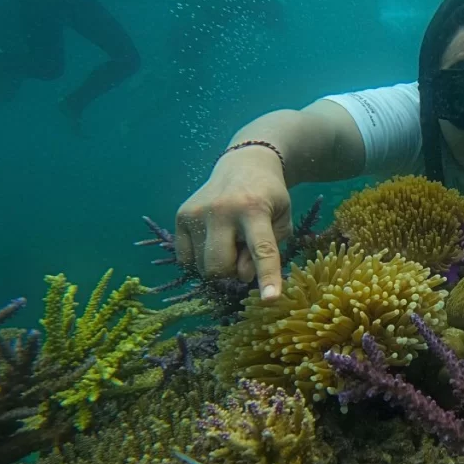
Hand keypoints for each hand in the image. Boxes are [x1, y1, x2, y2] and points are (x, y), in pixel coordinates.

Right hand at [175, 146, 292, 300]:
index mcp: (255, 209)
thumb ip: (270, 249)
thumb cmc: (269, 197)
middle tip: (243, 253)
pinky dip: (200, 260)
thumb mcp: (282, 219)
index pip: (263, 249)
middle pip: (220, 267)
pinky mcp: (181, 215)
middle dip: (232, 273)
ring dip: (218, 264)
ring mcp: (197, 212)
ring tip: (229, 240)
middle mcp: (222, 209)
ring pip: (201, 267)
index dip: (267, 277)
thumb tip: (242, 275)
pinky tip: (212, 240)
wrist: (244, 164)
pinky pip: (185, 259)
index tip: (270, 299)